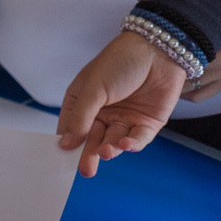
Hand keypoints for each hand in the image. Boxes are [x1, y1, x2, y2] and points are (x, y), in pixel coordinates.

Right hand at [58, 21, 220, 176]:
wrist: (158, 51)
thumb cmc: (120, 61)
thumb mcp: (93, 87)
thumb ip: (80, 116)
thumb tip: (66, 142)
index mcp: (84, 101)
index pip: (71, 127)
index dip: (67, 142)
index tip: (62, 157)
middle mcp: (103, 112)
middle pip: (92, 139)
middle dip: (88, 154)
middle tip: (85, 169)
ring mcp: (125, 118)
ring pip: (113, 141)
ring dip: (109, 148)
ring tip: (105, 152)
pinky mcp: (147, 123)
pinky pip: (137, 139)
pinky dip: (131, 144)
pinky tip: (125, 144)